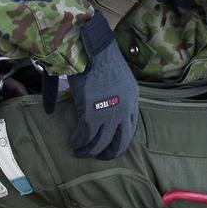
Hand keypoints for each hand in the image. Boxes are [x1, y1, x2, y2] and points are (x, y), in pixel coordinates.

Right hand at [67, 13, 138, 159]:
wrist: (94, 50)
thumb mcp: (120, 79)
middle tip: (97, 156)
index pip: (130, 131)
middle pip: (118, 142)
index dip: (120, 141)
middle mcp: (124, 112)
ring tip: (80, 151)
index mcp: (133, 102)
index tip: (111, 147)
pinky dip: (78, 141)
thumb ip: (115, 96)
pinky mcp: (91, 115)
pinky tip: (73, 142)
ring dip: (88, 150)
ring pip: (99, 142)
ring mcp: (109, 115)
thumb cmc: (103, 59)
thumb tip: (104, 106)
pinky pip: (84, 135)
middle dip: (106, 153)